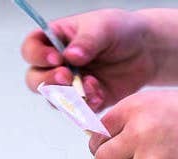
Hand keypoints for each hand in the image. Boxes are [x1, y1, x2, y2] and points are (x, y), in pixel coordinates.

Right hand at [21, 9, 154, 111]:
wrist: (146, 52)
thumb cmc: (121, 31)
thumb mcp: (103, 27)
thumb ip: (86, 41)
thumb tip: (70, 56)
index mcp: (55, 40)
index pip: (31, 50)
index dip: (38, 57)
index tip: (56, 58)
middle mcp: (59, 64)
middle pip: (35, 80)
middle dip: (49, 82)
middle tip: (68, 78)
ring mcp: (72, 85)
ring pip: (55, 100)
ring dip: (70, 97)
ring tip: (92, 86)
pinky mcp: (89, 101)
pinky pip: (80, 111)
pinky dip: (88, 106)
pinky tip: (101, 94)